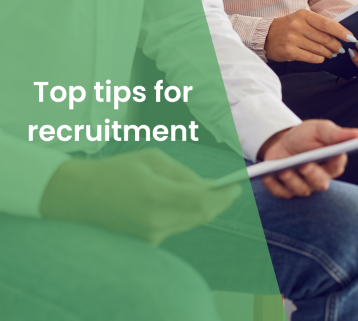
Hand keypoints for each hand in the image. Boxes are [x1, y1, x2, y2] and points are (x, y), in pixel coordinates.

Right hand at [40, 149, 242, 244]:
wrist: (76, 195)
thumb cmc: (115, 170)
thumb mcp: (152, 159)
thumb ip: (184, 174)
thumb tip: (211, 185)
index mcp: (155, 196)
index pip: (203, 201)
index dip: (225, 195)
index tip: (237, 186)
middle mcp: (155, 220)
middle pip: (203, 215)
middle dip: (220, 202)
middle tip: (230, 189)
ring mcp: (150, 235)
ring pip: (192, 221)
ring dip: (203, 208)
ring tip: (210, 191)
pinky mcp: (147, 242)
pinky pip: (177, 227)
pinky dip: (186, 214)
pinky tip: (185, 201)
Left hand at [258, 120, 357, 198]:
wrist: (283, 142)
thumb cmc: (306, 136)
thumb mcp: (320, 130)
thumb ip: (337, 134)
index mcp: (333, 164)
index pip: (337, 164)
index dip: (335, 160)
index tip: (335, 152)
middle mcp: (320, 179)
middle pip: (319, 182)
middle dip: (311, 174)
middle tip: (304, 164)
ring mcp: (303, 187)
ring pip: (300, 189)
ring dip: (291, 180)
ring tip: (282, 169)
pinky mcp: (286, 191)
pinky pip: (280, 192)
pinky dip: (273, 184)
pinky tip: (266, 175)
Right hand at [265, 9, 355, 62]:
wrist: (265, 36)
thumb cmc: (289, 27)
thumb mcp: (302, 19)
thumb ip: (319, 24)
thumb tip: (340, 34)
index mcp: (303, 15)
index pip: (327, 24)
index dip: (341, 32)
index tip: (350, 37)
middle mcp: (297, 26)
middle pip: (325, 38)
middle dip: (336, 45)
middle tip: (340, 49)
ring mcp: (292, 39)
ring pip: (319, 49)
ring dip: (329, 53)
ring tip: (332, 53)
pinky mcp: (289, 52)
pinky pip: (311, 57)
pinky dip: (320, 58)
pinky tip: (321, 57)